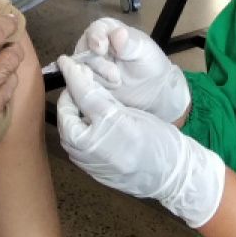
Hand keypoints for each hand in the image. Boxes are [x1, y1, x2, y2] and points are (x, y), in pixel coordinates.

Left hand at [56, 56, 223, 227]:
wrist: (170, 175)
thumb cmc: (157, 139)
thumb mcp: (130, 112)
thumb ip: (102, 98)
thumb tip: (80, 79)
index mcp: (105, 129)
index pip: (82, 95)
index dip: (73, 76)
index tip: (65, 62)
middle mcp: (90, 149)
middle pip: (68, 115)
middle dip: (70, 98)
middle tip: (80, 84)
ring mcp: (87, 163)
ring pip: (69, 131)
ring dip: (72, 115)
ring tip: (85, 103)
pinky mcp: (88, 171)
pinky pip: (75, 146)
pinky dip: (78, 131)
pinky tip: (90, 124)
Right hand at [72, 18, 188, 123]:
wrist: (153, 90)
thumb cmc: (150, 63)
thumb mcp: (144, 51)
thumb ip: (129, 43)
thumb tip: (118, 33)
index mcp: (108, 30)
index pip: (94, 30)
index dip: (95, 38)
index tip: (101, 49)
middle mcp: (93, 45)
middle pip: (83, 51)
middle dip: (98, 64)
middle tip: (115, 75)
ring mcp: (89, 64)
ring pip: (81, 69)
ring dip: (98, 77)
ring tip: (117, 82)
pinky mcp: (87, 81)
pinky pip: (81, 83)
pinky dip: (91, 87)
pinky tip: (105, 90)